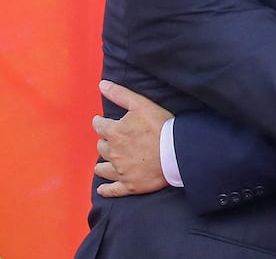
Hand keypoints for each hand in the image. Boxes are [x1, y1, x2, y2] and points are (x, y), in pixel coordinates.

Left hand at [92, 80, 173, 196]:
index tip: (104, 123)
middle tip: (113, 140)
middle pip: (100, 146)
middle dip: (105, 142)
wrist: (176, 152)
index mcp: (114, 132)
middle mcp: (113, 152)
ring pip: (103, 168)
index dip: (101, 123)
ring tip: (107, 161)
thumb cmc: (161, 126)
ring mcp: (120, 171)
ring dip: (103, 164)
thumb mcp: (141, 104)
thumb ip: (120, 94)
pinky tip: (103, 189)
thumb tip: (101, 84)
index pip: (99, 125)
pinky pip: (113, 190)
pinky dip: (106, 189)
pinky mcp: (129, 185)